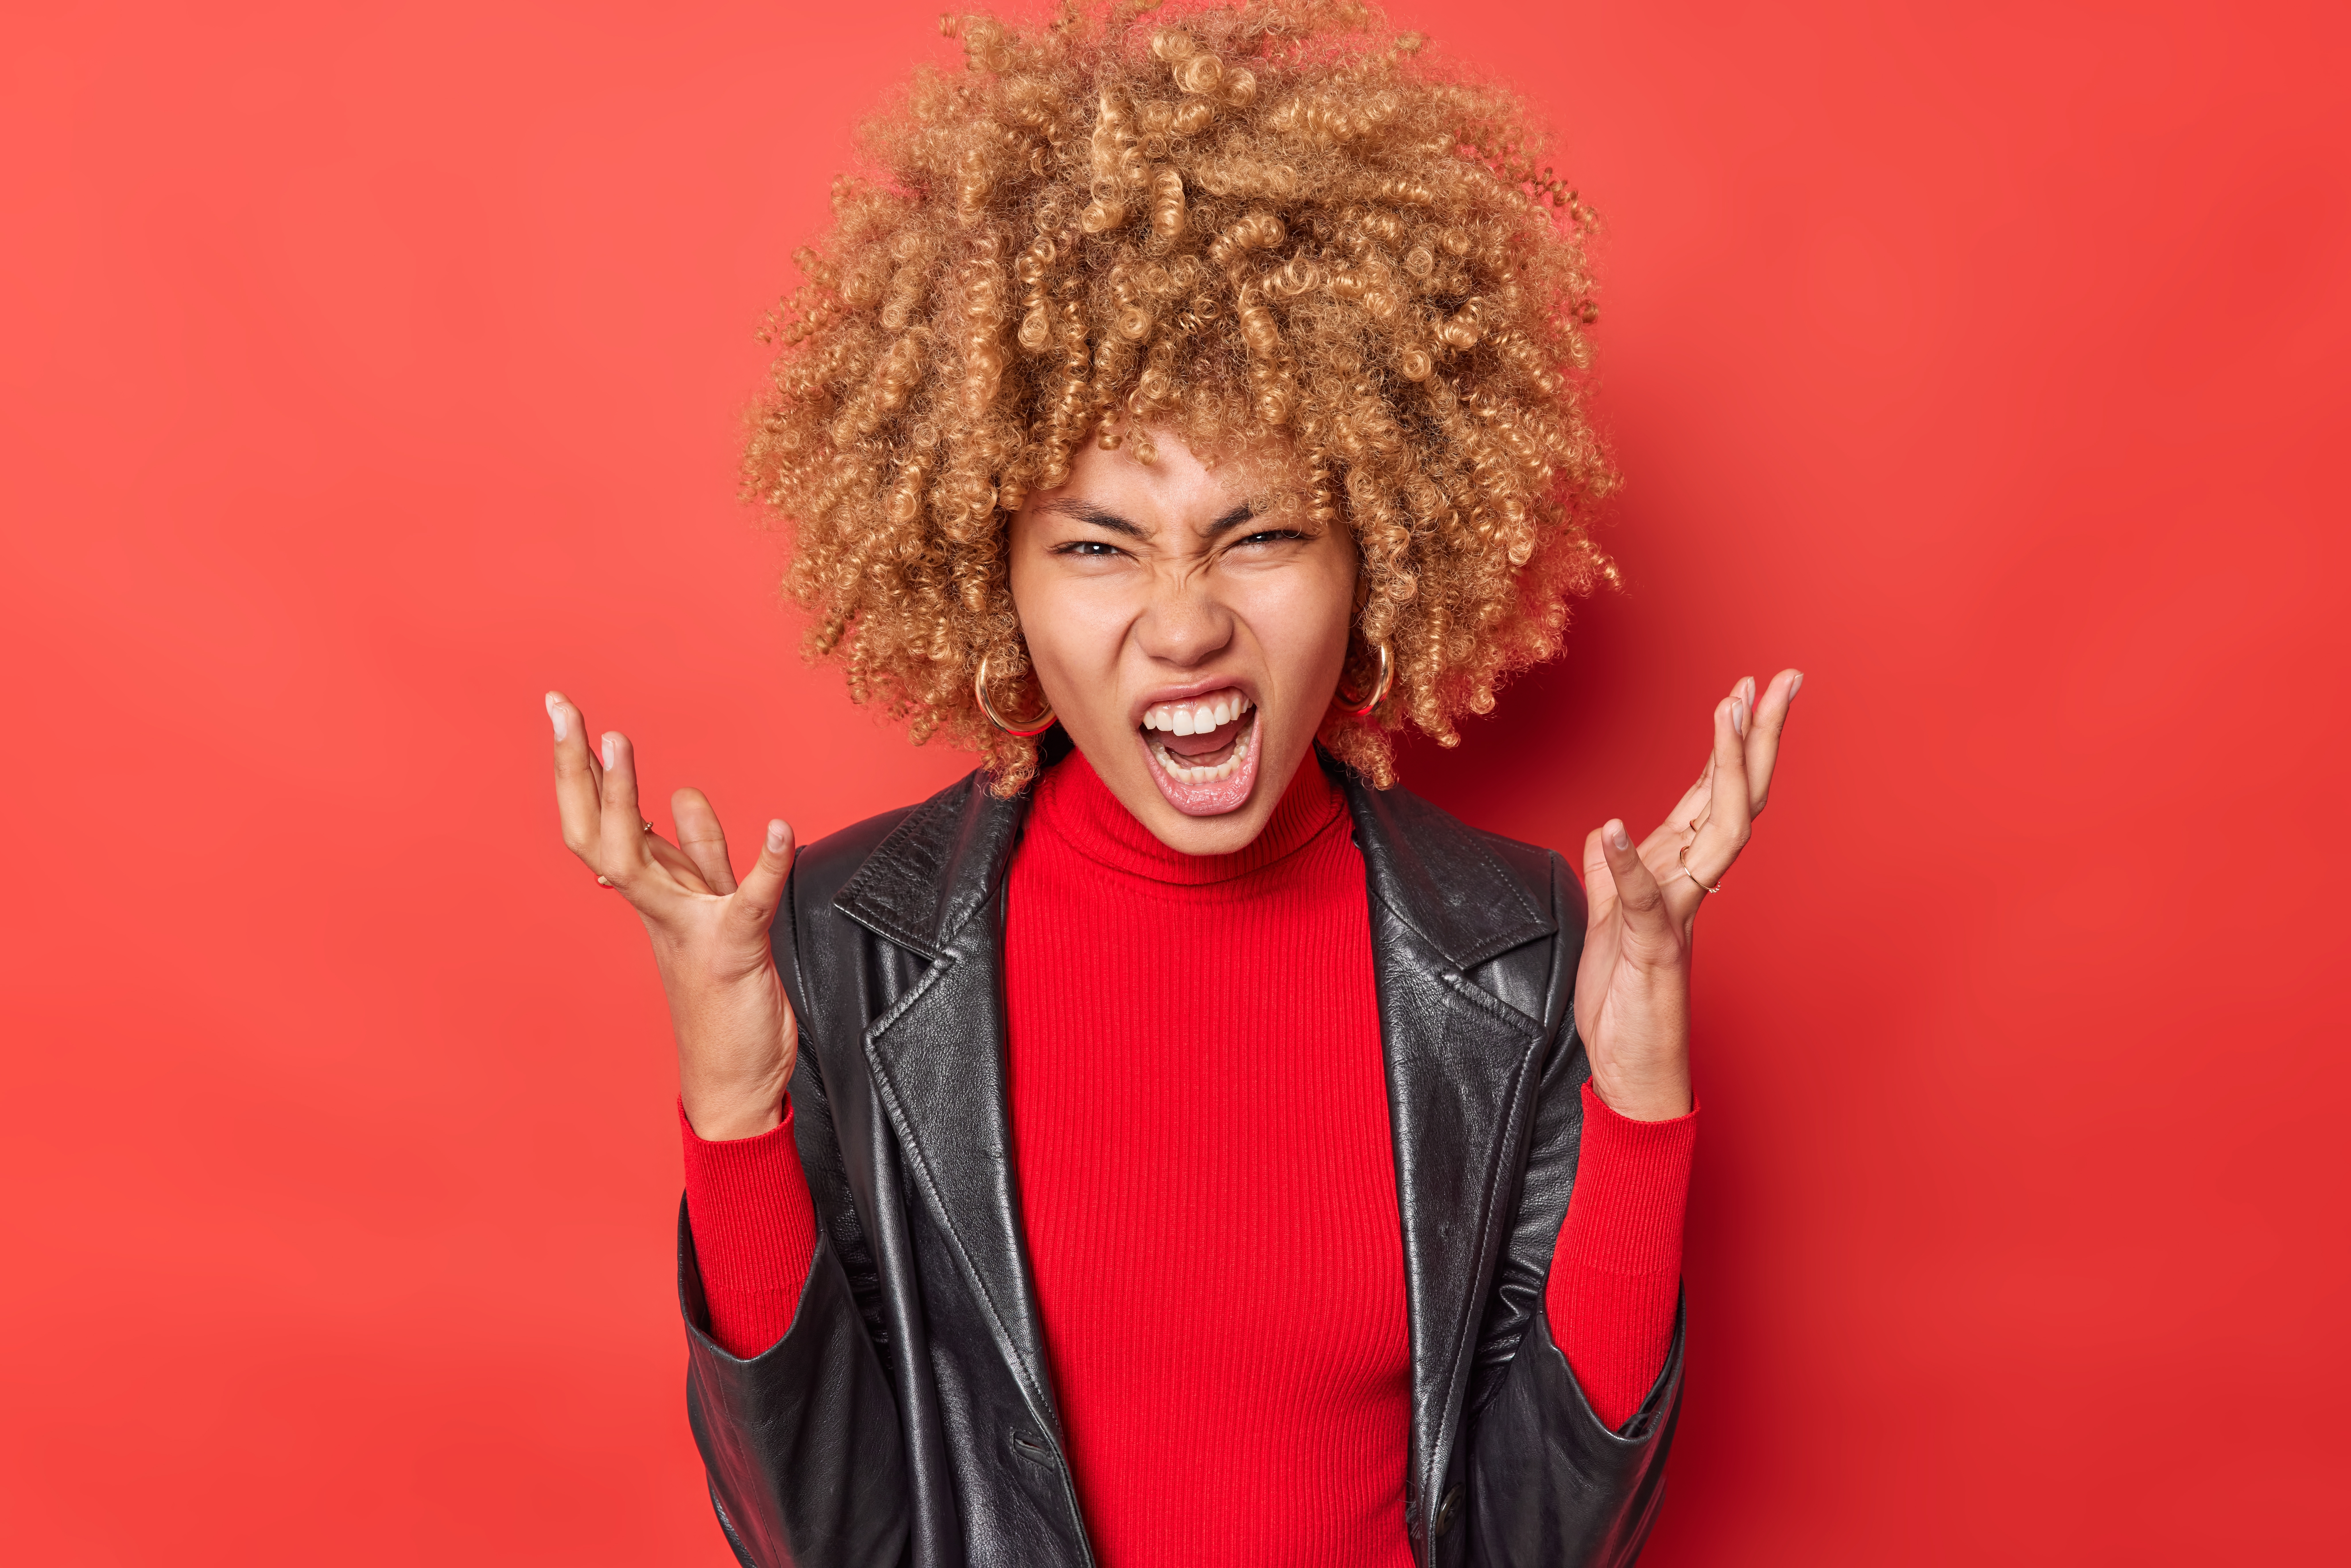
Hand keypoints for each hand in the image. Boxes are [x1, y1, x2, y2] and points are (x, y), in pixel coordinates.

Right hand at [546, 691, 797, 1139]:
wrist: (734, 1079)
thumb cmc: (720, 992)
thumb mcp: (713, 904)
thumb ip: (699, 852)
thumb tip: (682, 795)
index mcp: (654, 892)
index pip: (602, 820)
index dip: (579, 767)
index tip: (561, 710)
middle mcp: (659, 907)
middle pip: (598, 831)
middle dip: (578, 770)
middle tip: (563, 709)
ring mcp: (690, 928)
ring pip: (642, 862)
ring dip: (628, 801)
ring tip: (620, 740)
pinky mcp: (736, 951)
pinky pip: (749, 900)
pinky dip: (766, 863)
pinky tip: (782, 829)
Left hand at [1574, 670, 1802, 1120]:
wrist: (1630, 1072)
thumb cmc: (1625, 1003)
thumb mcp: (1608, 926)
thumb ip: (1612, 878)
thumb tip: (1607, 834)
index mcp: (1677, 873)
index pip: (1710, 794)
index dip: (1729, 741)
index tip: (1748, 689)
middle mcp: (1689, 886)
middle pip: (1733, 798)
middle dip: (1757, 737)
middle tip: (1779, 681)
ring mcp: (1677, 915)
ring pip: (1713, 834)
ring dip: (1720, 771)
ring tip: (1729, 713)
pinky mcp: (1654, 949)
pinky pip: (1642, 900)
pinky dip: (1628, 863)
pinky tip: (1615, 827)